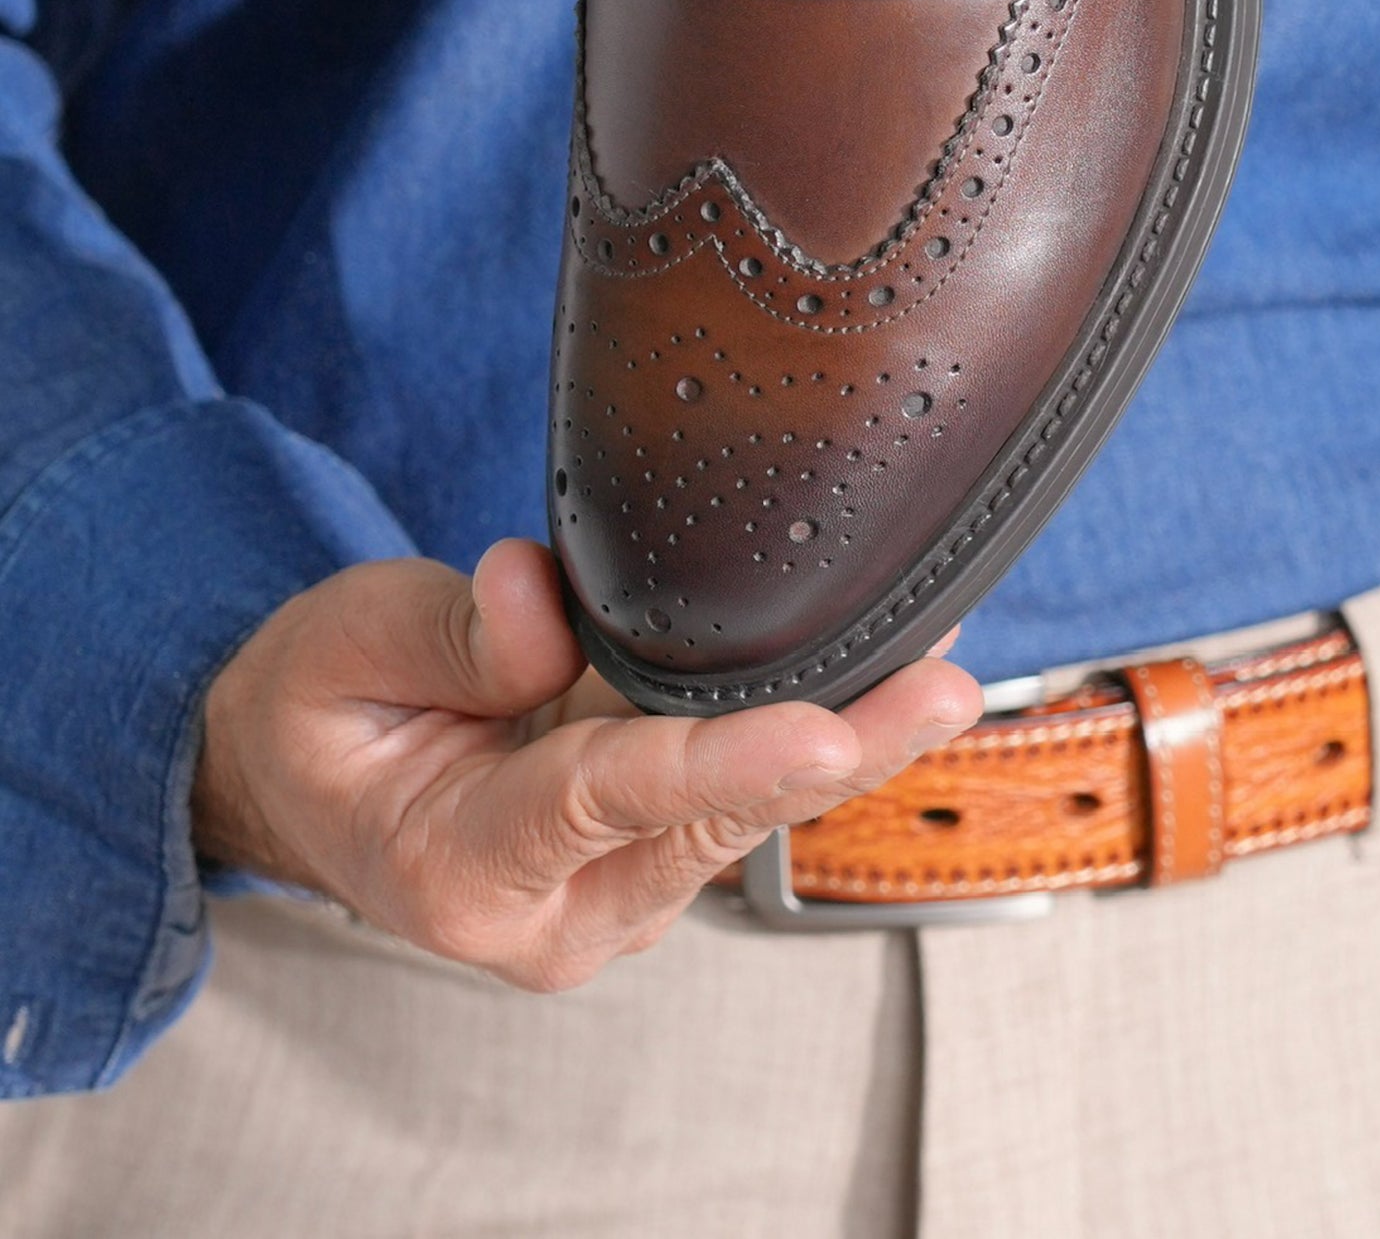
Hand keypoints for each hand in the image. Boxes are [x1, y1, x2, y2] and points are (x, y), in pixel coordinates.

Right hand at [192, 539, 979, 989]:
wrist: (304, 784)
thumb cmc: (322, 712)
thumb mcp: (346, 647)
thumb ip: (445, 635)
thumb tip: (539, 602)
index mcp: (463, 867)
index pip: (610, 799)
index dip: (724, 764)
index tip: (823, 735)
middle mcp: (556, 910)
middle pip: (713, 821)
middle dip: (840, 752)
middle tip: (944, 683)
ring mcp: (612, 897)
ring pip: (743, 813)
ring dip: (845, 738)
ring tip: (937, 654)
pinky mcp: (647, 857)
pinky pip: (736, 791)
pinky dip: (809, 732)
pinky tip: (884, 674)